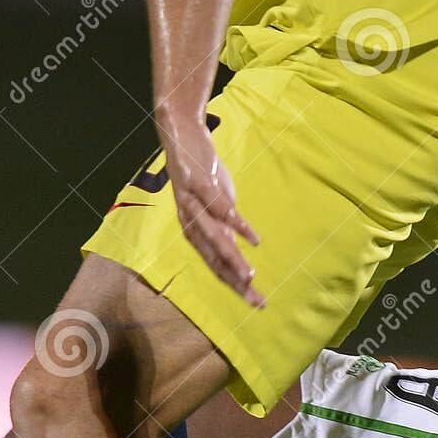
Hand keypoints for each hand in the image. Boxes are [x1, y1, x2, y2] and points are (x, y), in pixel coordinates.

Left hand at [160, 113, 263, 307]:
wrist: (180, 135)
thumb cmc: (200, 174)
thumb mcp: (214, 204)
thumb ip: (224, 226)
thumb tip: (239, 245)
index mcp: (194, 231)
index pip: (215, 265)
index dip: (233, 285)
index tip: (254, 302)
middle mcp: (192, 222)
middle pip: (215, 260)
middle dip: (236, 282)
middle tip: (257, 301)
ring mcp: (195, 205)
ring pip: (216, 239)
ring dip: (233, 259)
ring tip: (250, 277)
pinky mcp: (201, 184)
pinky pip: (220, 208)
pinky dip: (236, 224)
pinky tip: (251, 238)